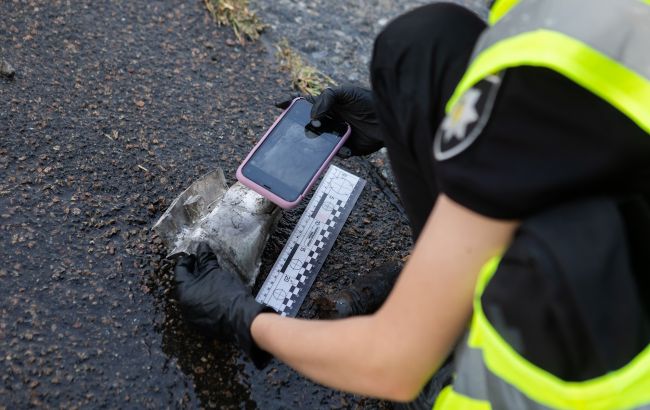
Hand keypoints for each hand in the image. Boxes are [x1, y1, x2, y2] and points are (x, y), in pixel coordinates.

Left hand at [174, 242, 272, 367]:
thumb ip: (206, 259)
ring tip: (210, 277)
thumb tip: (201, 246)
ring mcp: (192, 317)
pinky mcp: (202, 324)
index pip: (179, 272)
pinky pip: (199, 307)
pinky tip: (214, 293)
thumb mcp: (215, 272)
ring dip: (199, 286)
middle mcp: (184, 306)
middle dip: (193, 273)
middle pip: (185, 285)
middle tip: (203, 264)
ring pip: (192, 296)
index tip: (194, 255)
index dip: (187, 261)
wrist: (241, 318)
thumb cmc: (227, 293)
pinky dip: (204, 298)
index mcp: (184, 292)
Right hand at [276, 86, 383, 155]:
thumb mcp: (346, 92)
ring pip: (320, 143)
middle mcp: (330, 121)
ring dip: (318, 144)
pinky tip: (346, 147)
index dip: (291, 104)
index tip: (278, 105)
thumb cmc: (368, 100)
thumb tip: (313, 115)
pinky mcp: (348, 148)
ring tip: (321, 140)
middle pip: (309, 126)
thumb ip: (327, 98)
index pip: (305, 105)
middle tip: (305, 129)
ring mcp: (337, 135)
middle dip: (303, 129)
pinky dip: (339, 152)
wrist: (390, 117)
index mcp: (327, 106)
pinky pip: (337, 154)